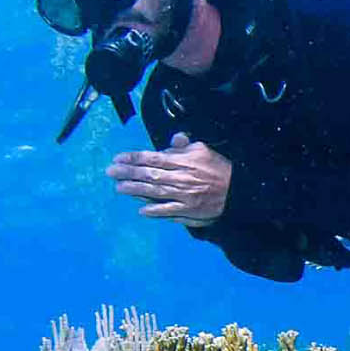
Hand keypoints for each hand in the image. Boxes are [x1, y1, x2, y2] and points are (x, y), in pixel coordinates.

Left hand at [107, 133, 230, 224]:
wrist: (239, 191)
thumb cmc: (219, 169)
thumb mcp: (203, 150)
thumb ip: (185, 146)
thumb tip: (173, 139)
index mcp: (183, 161)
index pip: (153, 157)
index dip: (134, 158)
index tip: (118, 158)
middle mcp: (181, 178)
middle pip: (149, 174)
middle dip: (128, 173)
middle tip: (111, 172)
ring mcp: (184, 196)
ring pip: (155, 192)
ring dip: (135, 190)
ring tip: (119, 188)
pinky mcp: (189, 211)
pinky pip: (168, 211)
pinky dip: (155, 211)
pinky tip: (141, 210)